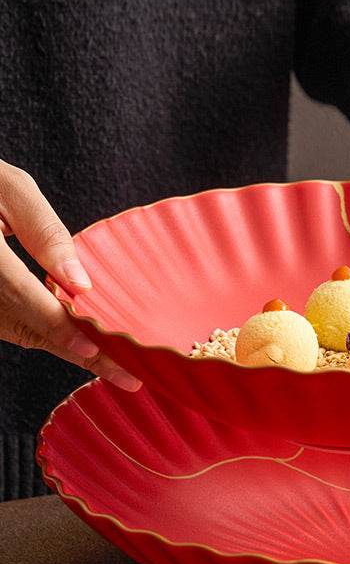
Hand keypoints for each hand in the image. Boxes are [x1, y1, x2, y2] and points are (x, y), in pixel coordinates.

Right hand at [0, 159, 140, 388]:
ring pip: (18, 332)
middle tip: (123, 373)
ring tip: (114, 364)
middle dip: (75, 351)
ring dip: (63, 346)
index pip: (20, 294)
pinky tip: (82, 339)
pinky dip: (45, 332)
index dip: (57, 325)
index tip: (92, 349)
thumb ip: (44, 231)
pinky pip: (12, 324)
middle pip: (24, 327)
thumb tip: (79, 282)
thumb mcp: (8, 189)